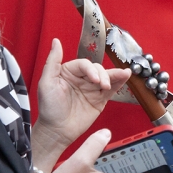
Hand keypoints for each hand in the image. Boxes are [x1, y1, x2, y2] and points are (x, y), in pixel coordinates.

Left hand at [32, 38, 130, 171]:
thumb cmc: (49, 108)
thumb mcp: (46, 82)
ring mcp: (92, 88)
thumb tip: (56, 41)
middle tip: (103, 85)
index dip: (91, 69)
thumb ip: (52, 61)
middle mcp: (82, 78)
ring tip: (124, 74)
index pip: (84, 64)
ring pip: (107, 77)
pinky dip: (120, 82)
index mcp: (69, 71)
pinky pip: (112, 89)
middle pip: (98, 69)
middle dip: (103, 75)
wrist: (57, 131)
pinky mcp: (100, 99)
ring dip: (115, 75)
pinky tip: (126, 76)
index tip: (94, 80)